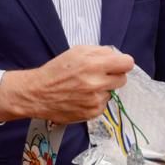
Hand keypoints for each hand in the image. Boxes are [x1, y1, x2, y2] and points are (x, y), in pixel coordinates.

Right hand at [0, 45, 133, 124]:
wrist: (37, 94)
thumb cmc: (56, 71)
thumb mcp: (77, 51)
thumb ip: (100, 51)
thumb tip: (117, 56)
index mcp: (94, 65)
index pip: (127, 63)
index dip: (123, 63)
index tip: (118, 64)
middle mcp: (97, 83)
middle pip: (123, 79)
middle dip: (114, 75)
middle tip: (99, 75)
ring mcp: (96, 100)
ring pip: (112, 92)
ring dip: (103, 89)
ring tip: (85, 87)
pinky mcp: (93, 112)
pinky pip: (104, 104)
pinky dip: (96, 100)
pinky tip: (82, 97)